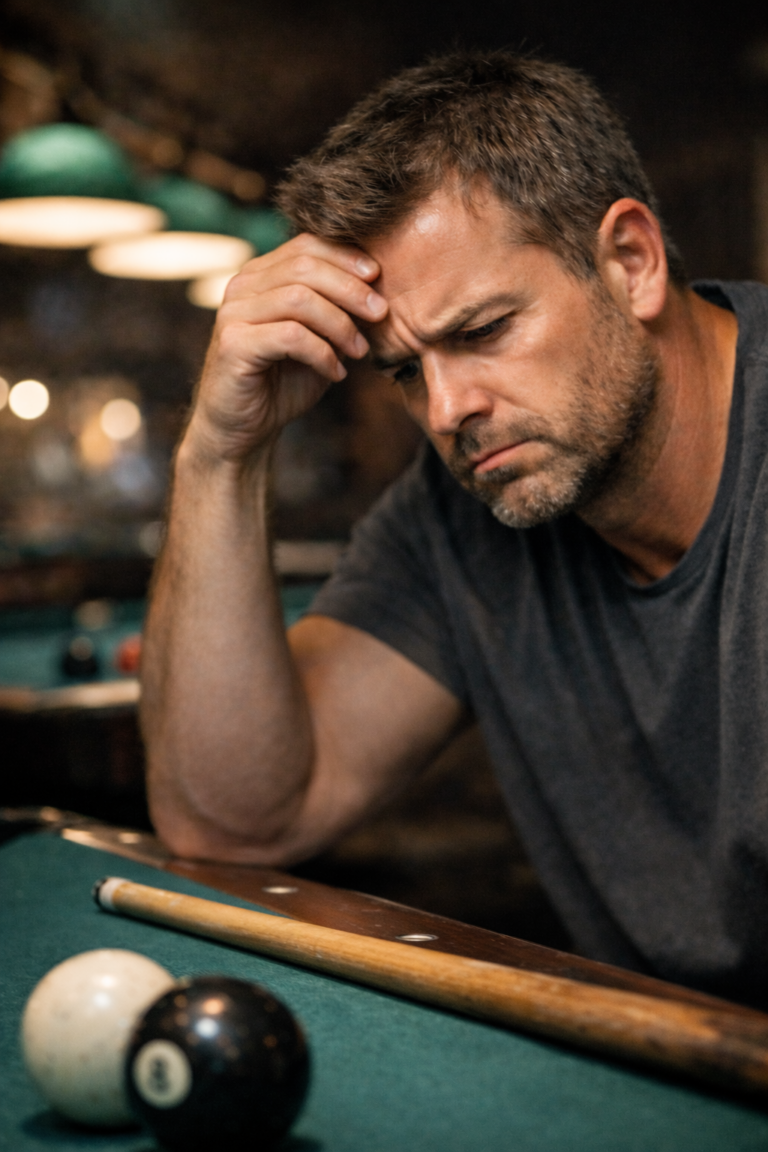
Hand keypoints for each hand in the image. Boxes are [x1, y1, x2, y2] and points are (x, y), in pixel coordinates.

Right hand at [184, 233, 386, 464]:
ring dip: (340, 324)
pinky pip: (291, 336)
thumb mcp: (318, 341)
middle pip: (305, 266)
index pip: (306, 245)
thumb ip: (336, 312)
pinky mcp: (233, 344)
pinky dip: (323, 354)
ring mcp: (233, 313)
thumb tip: (377, 288)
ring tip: (359, 352)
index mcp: (260, 276)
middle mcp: (241, 287)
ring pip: (299, 298)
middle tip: (380, 313)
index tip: (378, 277)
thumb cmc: (281, 383)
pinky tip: (336, 374)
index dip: (346, 257)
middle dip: (350, 289)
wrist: (243, 430)